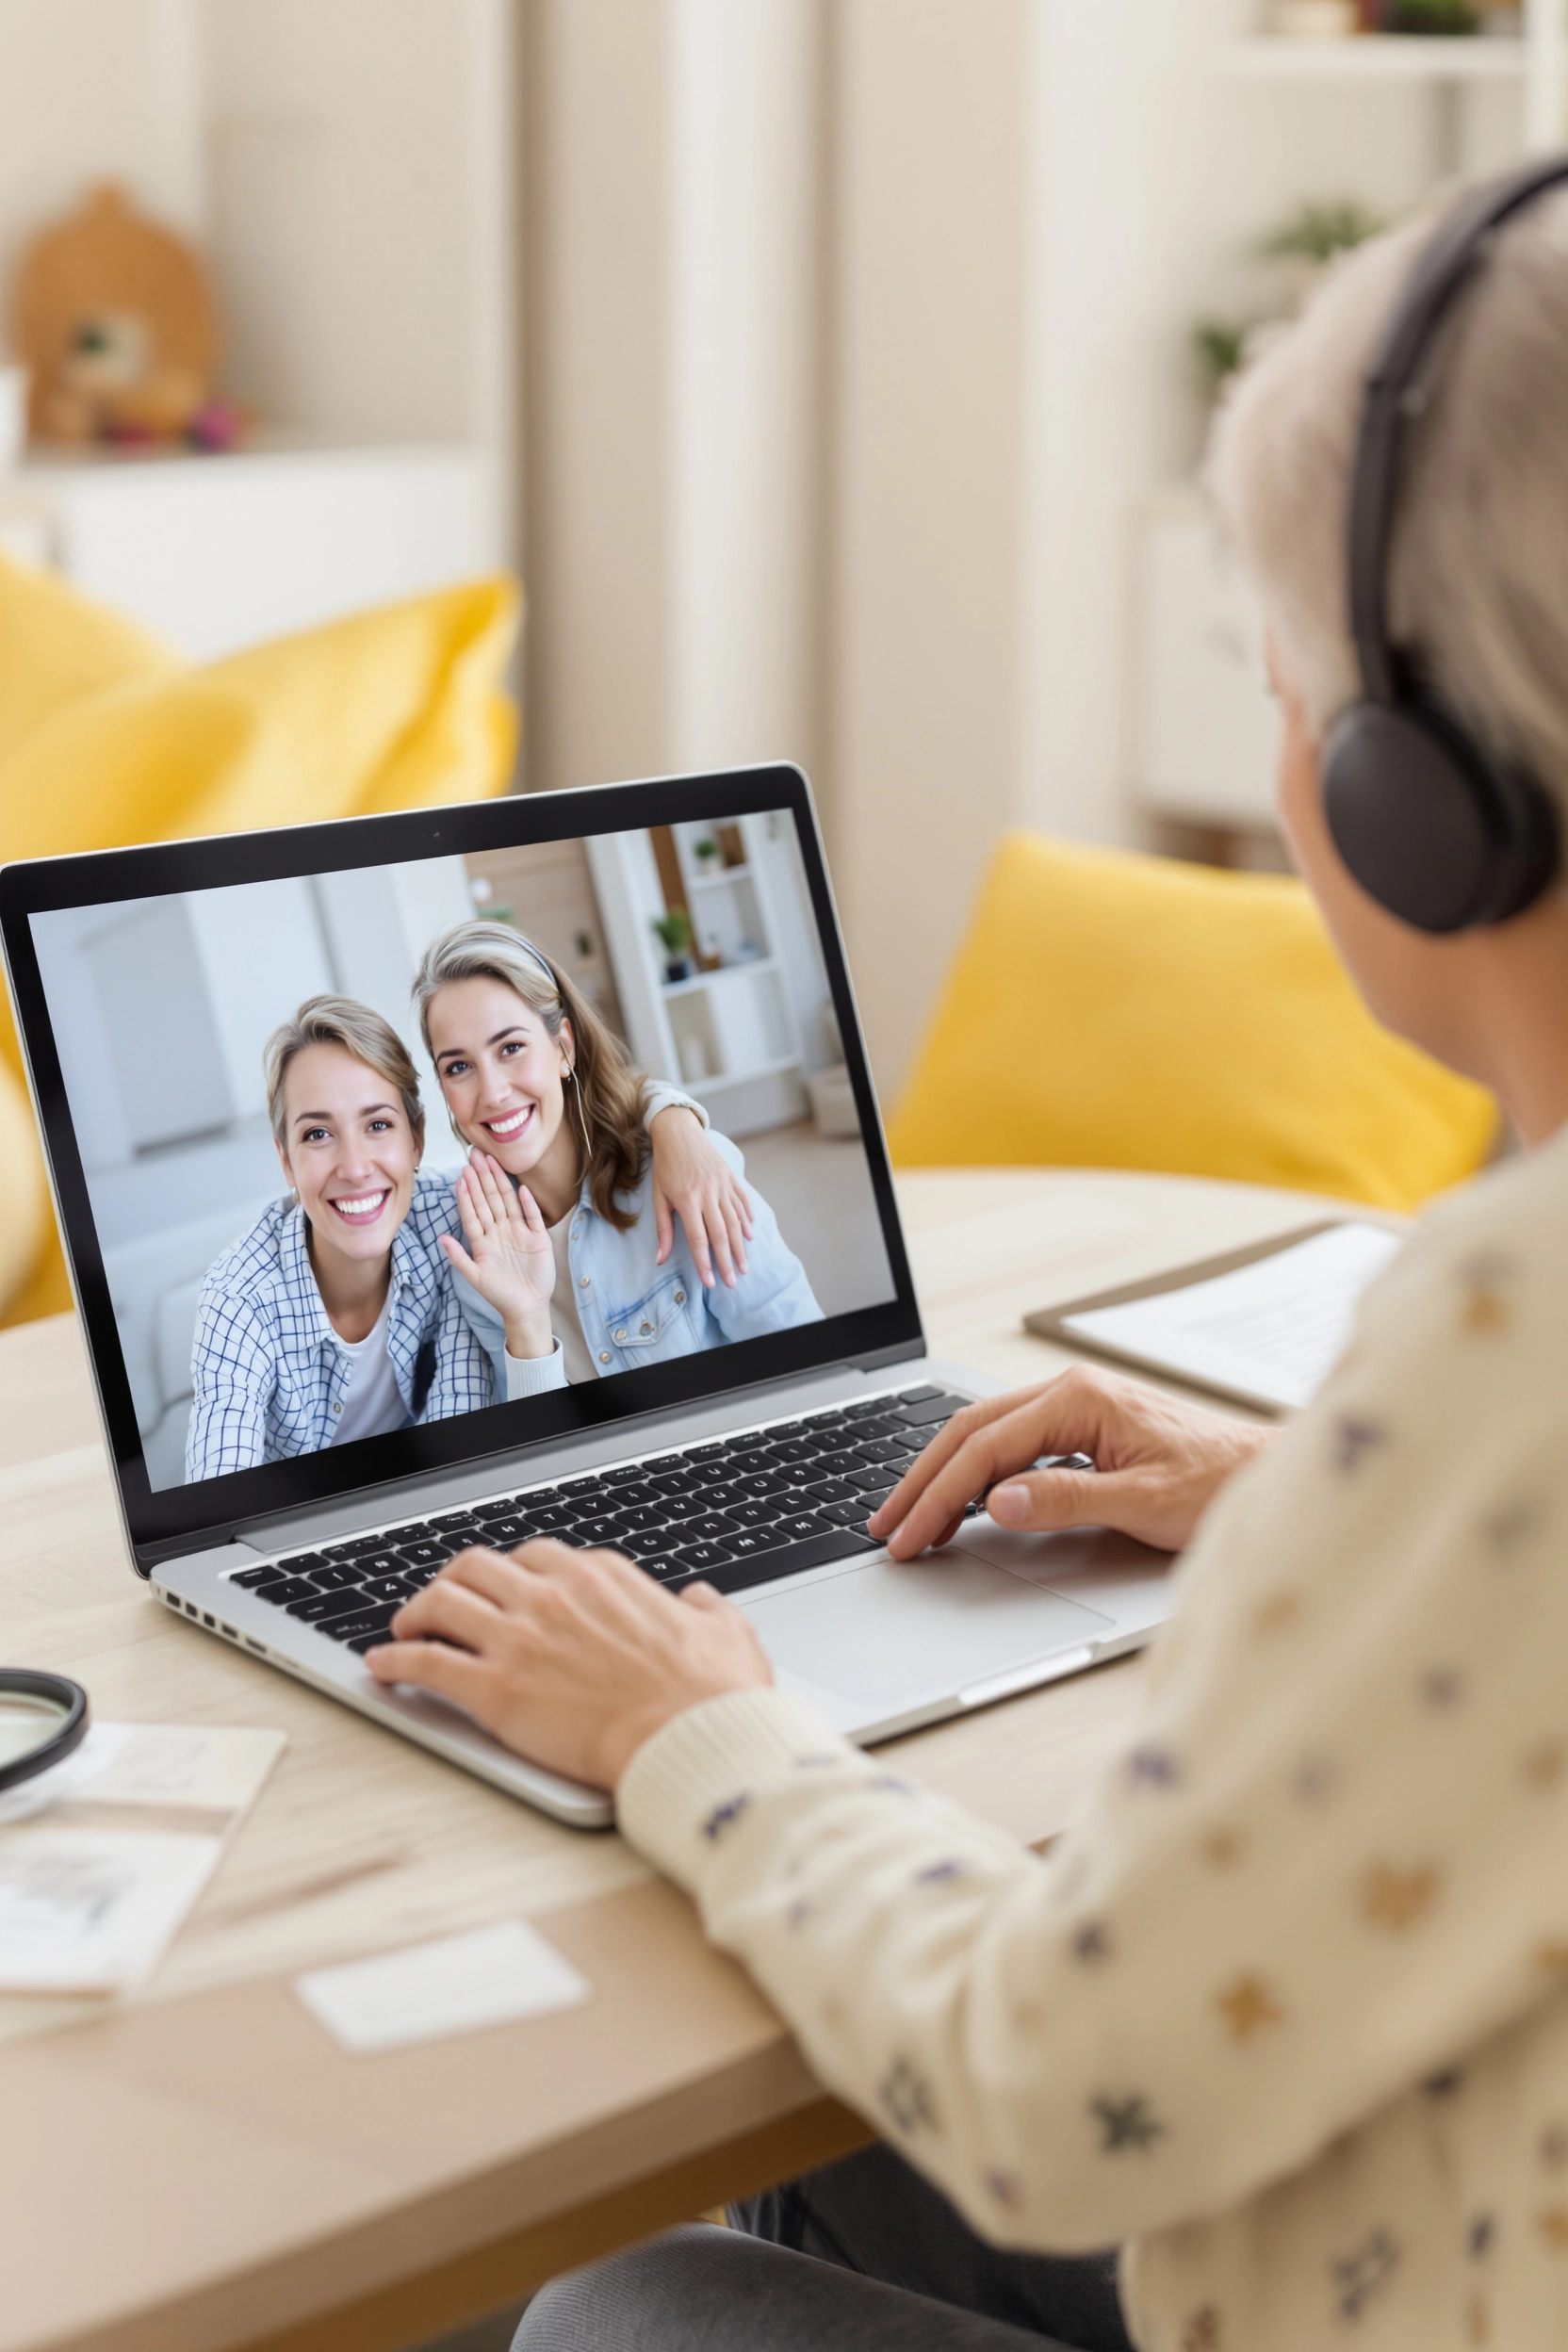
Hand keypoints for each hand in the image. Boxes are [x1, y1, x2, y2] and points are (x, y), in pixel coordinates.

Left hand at [365, 1542, 773, 1788]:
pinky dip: (395, 1661)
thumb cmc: (710, 1693)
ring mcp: (518, 1639)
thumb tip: (698, 1601)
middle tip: (443, 1600)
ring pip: (442, 1601)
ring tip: (404, 1629)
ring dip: (415, 1612)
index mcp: (600, 1577)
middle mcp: (551, 1595)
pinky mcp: (494, 1690)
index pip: (537, 1557)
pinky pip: (425, 1663)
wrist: (691, 1737)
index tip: (506, 1590)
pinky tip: (381, 1668)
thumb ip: (707, 1608)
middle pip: (478, 1566)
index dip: (514, 1574)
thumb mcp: (727, 1630)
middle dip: (453, 1578)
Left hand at [440, 1150, 553, 1356]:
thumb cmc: (499, 1295)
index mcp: (484, 1241)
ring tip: (491, 1162)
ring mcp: (519, 1233)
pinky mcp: (538, 1238)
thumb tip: (441, 1237)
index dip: (467, 1194)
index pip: (473, 1212)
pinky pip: (532, 1217)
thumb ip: (458, 1257)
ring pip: (507, 1203)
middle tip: (474, 1156)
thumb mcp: (475, 1277)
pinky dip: (527, 1203)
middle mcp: (500, 1232)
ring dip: (499, 1183)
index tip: (460, 1175)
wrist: (526, 1308)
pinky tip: (521, 1188)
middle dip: (481, 1178)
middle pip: (489, 1200)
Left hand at [649, 1106, 754, 1288]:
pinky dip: (748, 1220)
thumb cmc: (665, 1166)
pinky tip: (750, 1236)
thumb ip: (663, 1229)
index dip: (705, 1263)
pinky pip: (743, 1202)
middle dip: (727, 1261)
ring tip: (744, 1266)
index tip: (710, 1282)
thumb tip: (660, 1259)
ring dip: (741, 1246)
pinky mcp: (731, 1177)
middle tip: (732, 1282)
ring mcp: (723, 1185)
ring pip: (736, 1221)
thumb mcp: (659, 1197)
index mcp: (687, 1200)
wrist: (679, 1132)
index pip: (699, 1239)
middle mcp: (708, 1193)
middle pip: (722, 1234)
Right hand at [869, 1364, 1275, 1558]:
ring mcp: (1074, 1404)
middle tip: (887, 1528)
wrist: (1262, 1472)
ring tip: (910, 1517)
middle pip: (969, 1432)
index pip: (984, 1449)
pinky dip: (974, 1472)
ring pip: (984, 1434)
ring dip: (943, 1475)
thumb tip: (999, 1502)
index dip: (938, 1496)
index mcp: (1078, 1400)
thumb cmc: (1217, 1483)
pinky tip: (961, 1499)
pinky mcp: (1081, 1424)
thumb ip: (1066, 1500)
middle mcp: (1069, 1392)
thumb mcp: (1142, 1501)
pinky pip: (1009, 1442)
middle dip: (922, 1482)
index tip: (908, 1535)